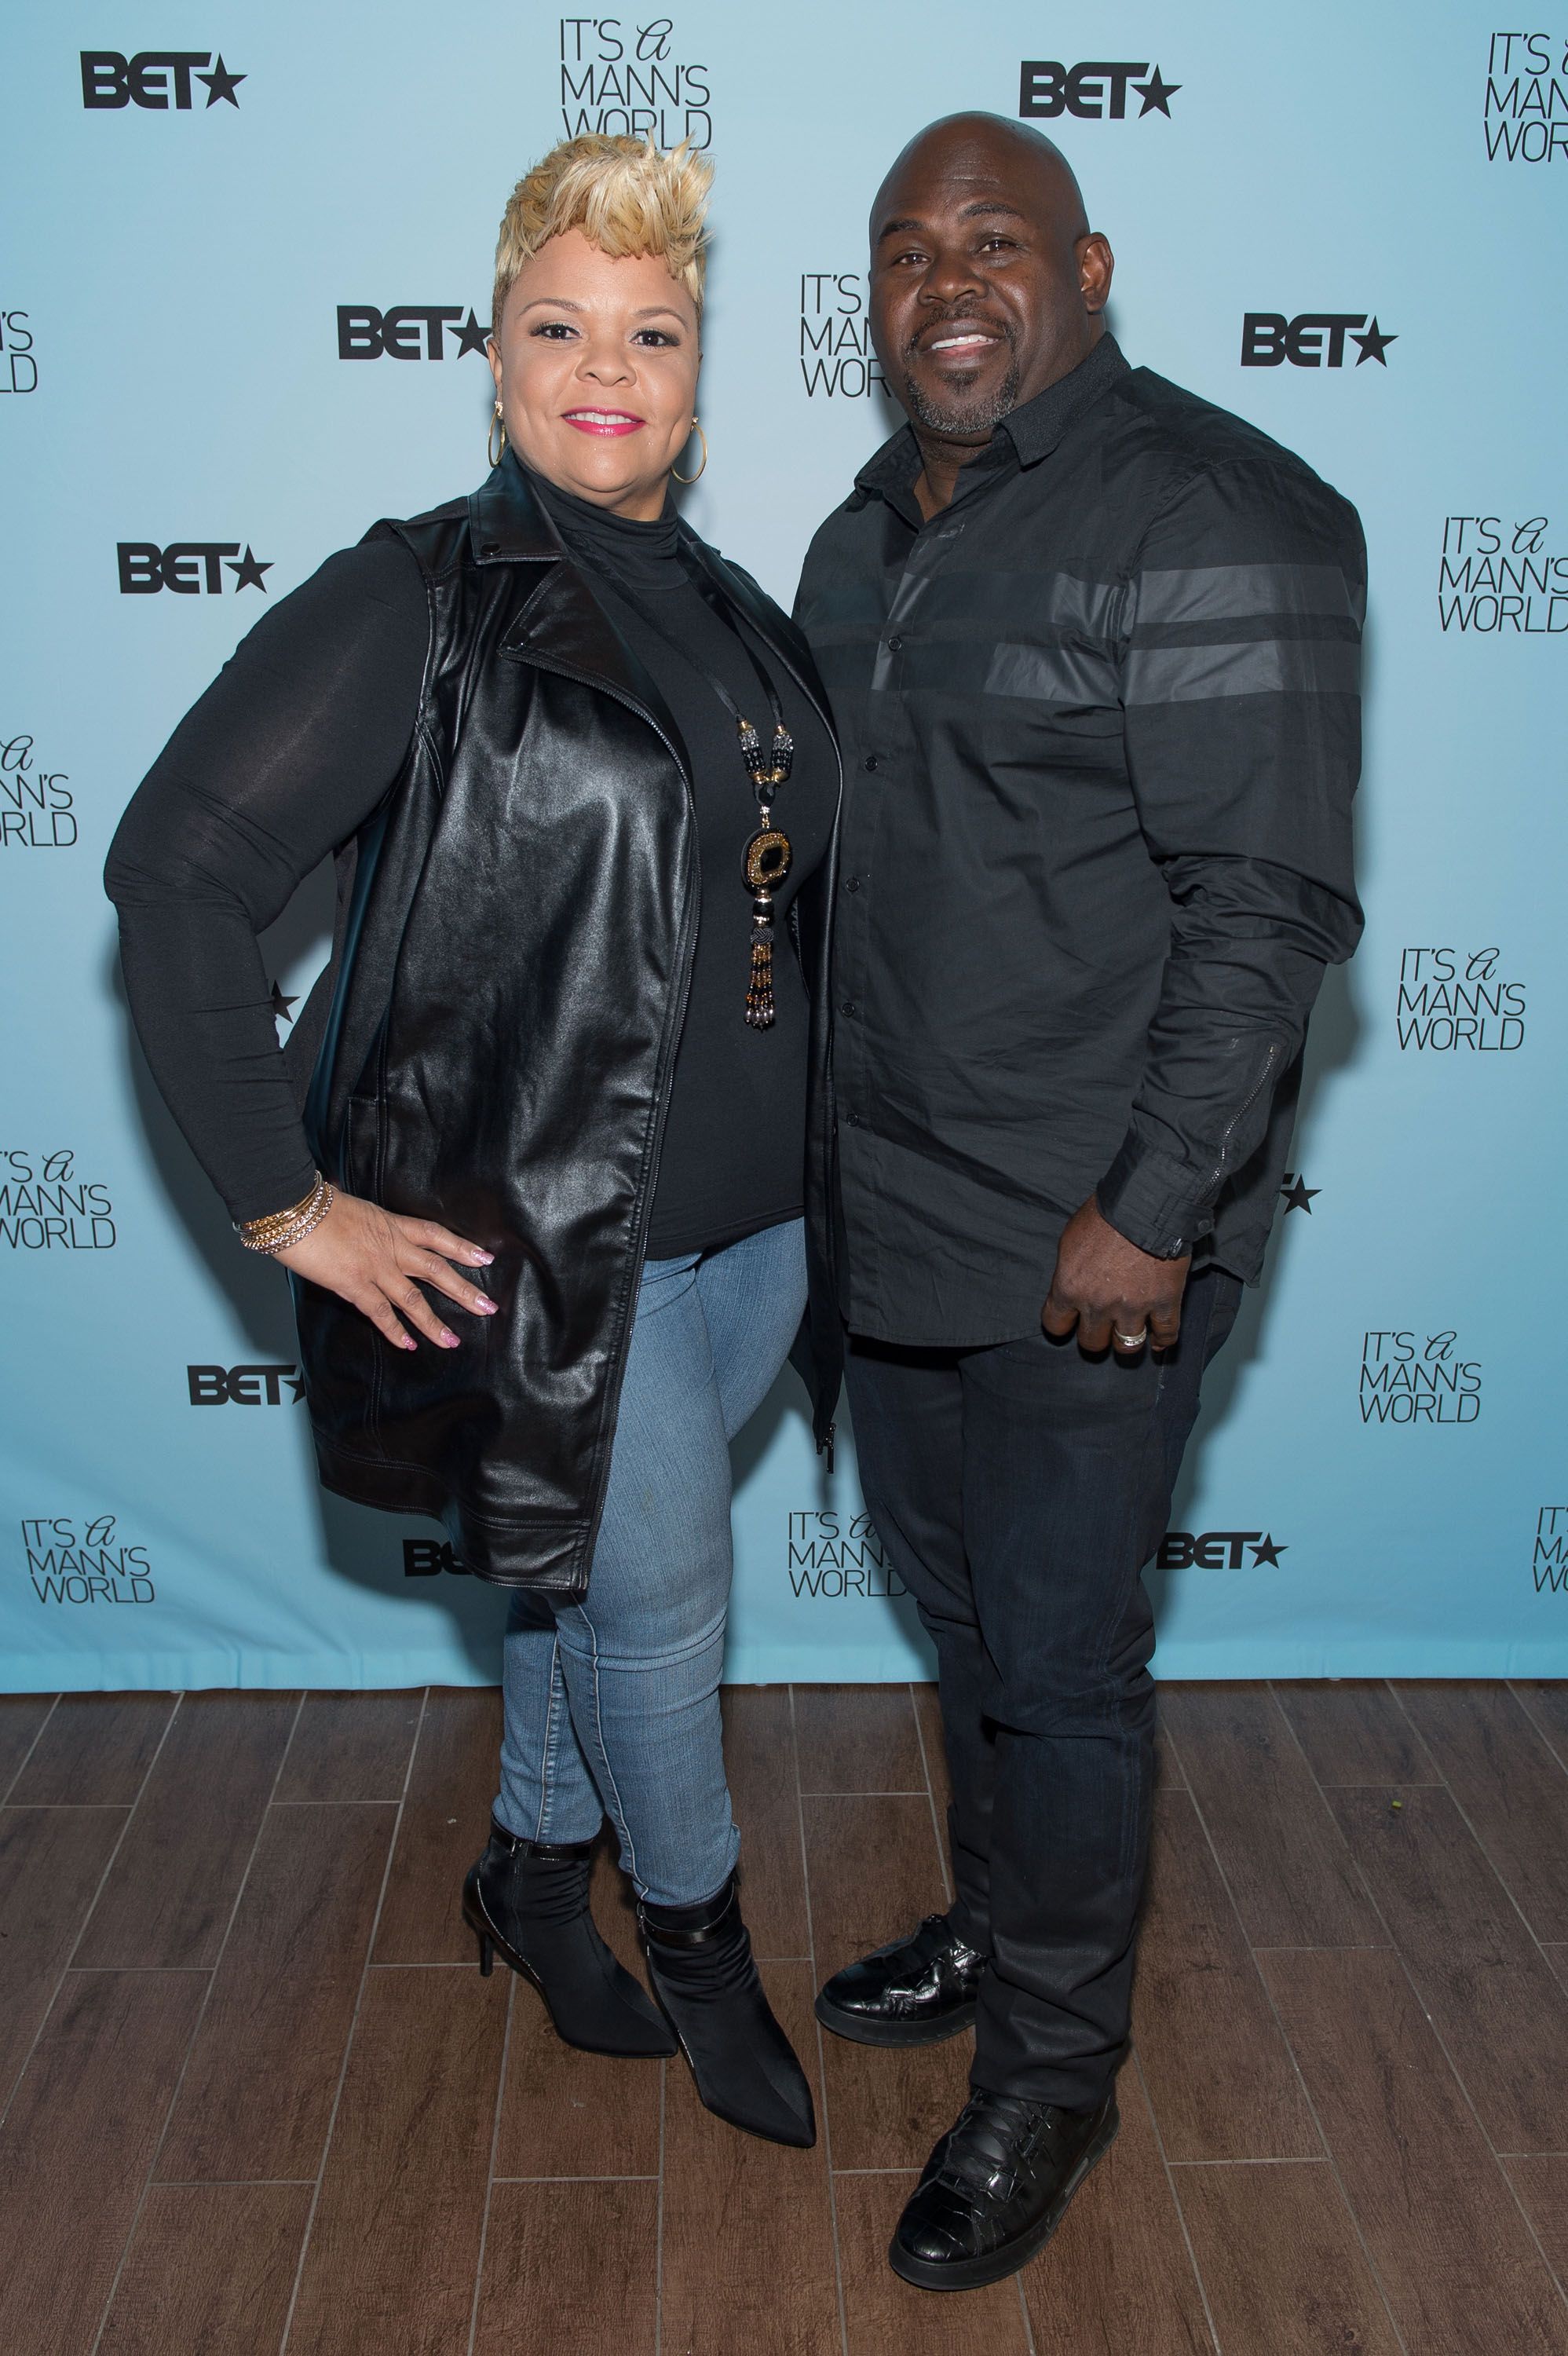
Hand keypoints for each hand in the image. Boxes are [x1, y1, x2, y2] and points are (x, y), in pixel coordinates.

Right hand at [272, 1189, 497, 1351]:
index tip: (484, 1258)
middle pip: (437, 1270)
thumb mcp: (350, 1204)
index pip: (435, 1235)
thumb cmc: (313, 1203)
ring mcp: (375, 1268)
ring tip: (452, 1341)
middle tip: (488, 1307)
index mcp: (391, 1224)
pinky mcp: (354, 1285)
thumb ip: (364, 1219)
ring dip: (434, 1323)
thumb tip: (359, 1216)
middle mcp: (390, 1247)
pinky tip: (409, 1345)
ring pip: (414, 1299)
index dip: (462, 1246)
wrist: (293, 1209)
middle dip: (464, 1290)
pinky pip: (380, 1313)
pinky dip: (395, 1331)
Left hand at [1042, 1195, 1189, 1355]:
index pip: (1055, 1324)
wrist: (1145, 1203)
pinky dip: (1163, 1341)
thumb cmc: (1104, 1214)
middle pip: (1091, 1341)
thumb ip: (1069, 1270)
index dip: (1062, 1324)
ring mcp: (1133, 1308)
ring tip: (1128, 1334)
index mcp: (1069, 1288)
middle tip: (1101, 1327)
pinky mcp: (1164, 1303)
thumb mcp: (1070, 1239)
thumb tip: (1072, 1285)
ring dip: (1125, 1342)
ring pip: (1126, 1346)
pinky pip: (1166, 1334)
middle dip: (1095, 1336)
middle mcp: (1098, 1305)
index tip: (1069, 1321)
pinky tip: (1159, 1342)